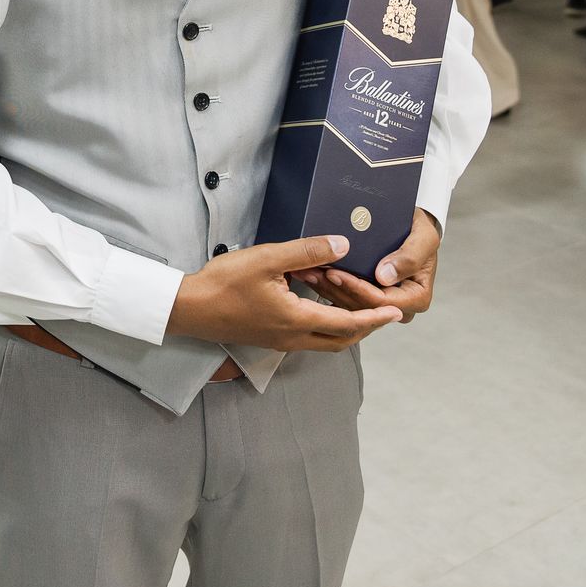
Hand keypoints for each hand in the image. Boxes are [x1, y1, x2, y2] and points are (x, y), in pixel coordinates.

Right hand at [167, 235, 403, 351]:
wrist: (190, 309)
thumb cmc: (225, 283)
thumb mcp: (267, 259)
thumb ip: (307, 252)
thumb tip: (343, 245)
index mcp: (296, 320)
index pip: (347, 324)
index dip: (374, 318)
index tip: (395, 313)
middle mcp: (292, 338)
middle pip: (341, 340)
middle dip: (365, 328)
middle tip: (382, 313)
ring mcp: (280, 341)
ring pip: (325, 342)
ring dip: (345, 328)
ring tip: (358, 308)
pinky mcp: (269, 338)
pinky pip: (308, 337)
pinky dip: (325, 326)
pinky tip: (322, 305)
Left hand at [293, 208, 441, 322]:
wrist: (410, 227)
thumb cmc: (419, 231)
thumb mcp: (423, 237)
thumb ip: (409, 257)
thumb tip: (385, 277)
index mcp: (417, 297)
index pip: (383, 302)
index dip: (358, 289)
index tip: (336, 273)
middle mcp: (400, 307)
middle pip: (363, 307)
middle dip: (336, 290)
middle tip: (314, 272)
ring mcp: (382, 305)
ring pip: (350, 306)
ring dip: (327, 289)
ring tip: (307, 271)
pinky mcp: (367, 299)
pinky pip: (345, 299)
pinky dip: (327, 287)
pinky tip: (311, 273)